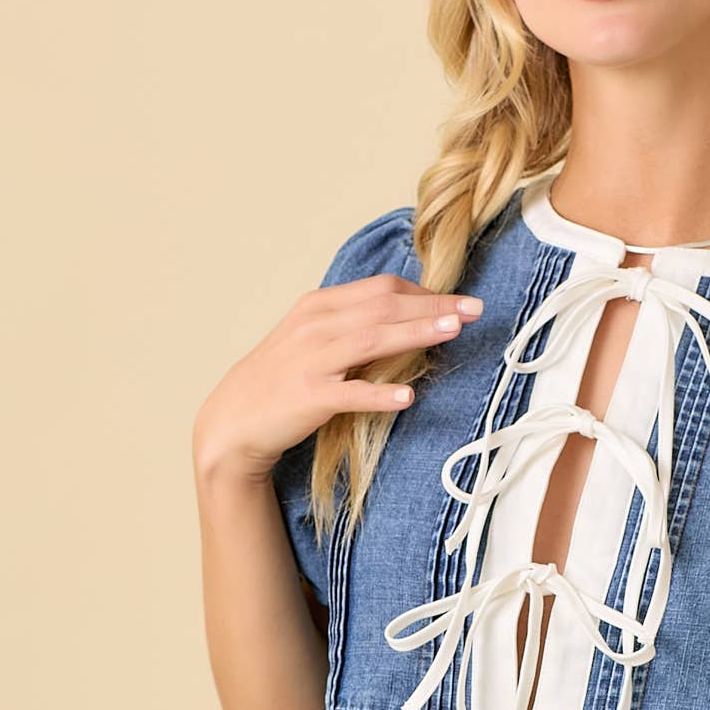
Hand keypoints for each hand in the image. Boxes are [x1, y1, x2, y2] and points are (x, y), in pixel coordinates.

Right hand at [191, 274, 483, 481]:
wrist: (234, 420)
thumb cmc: (281, 380)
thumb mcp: (313, 340)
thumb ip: (352, 325)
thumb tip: (404, 319)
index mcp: (320, 306)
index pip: (381, 289)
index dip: (424, 293)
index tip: (460, 300)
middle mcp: (316, 326)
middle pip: (383, 307)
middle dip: (433, 306)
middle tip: (475, 309)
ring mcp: (311, 361)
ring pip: (371, 340)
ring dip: (415, 333)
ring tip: (453, 331)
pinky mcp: (308, 398)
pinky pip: (350, 394)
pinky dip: (379, 394)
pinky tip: (408, 396)